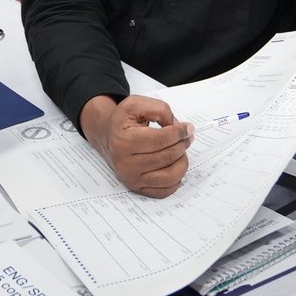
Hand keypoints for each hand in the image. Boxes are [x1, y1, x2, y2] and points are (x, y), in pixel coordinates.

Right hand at [79, 94, 194, 197]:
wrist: (107, 136)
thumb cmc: (123, 121)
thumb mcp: (136, 104)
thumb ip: (160, 110)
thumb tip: (180, 128)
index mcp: (123, 141)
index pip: (160, 140)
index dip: (179, 133)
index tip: (187, 128)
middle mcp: (125, 163)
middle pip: (167, 157)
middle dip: (183, 144)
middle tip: (187, 137)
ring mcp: (131, 178)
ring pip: (169, 177)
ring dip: (182, 162)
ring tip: (181, 151)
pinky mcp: (137, 188)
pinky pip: (164, 191)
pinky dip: (176, 179)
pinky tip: (174, 165)